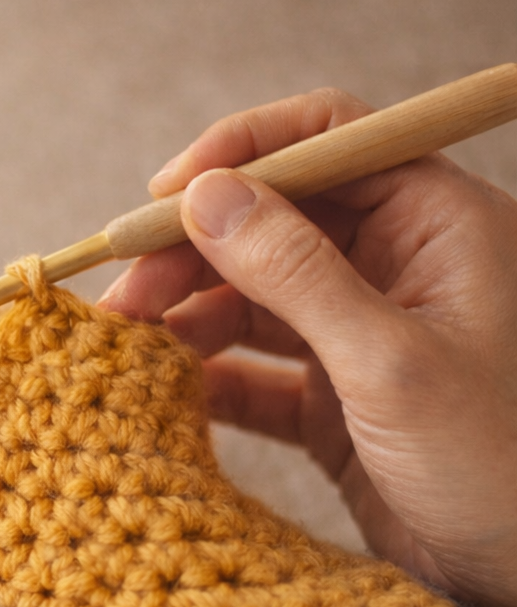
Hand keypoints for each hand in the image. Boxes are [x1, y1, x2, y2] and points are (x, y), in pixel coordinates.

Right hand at [98, 88, 516, 606]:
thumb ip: (296, 273)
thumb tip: (206, 197)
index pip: (328, 143)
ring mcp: (356, 333)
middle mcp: (392, 267)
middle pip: (271, 222)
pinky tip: (164, 389)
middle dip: (192, 250)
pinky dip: (208, 375)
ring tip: (127, 340)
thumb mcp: (389, 362)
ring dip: (187, 312)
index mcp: (434, 226)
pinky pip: (254, 368)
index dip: (240, 155)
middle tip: (126, 292)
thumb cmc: (496, 464)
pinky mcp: (330, 397)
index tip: (162, 198)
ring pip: (252, 294)